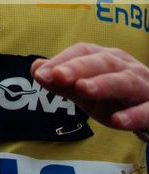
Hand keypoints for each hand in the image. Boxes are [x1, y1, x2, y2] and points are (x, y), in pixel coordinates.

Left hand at [34, 43, 148, 132]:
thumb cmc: (117, 100)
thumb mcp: (88, 93)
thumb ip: (63, 83)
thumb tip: (36, 69)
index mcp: (108, 59)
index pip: (83, 52)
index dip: (62, 61)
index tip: (41, 74)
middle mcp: (127, 68)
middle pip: (103, 62)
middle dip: (79, 67)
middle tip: (58, 76)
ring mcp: (145, 88)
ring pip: (126, 82)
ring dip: (103, 84)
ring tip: (82, 89)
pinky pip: (148, 110)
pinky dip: (134, 115)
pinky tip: (118, 121)